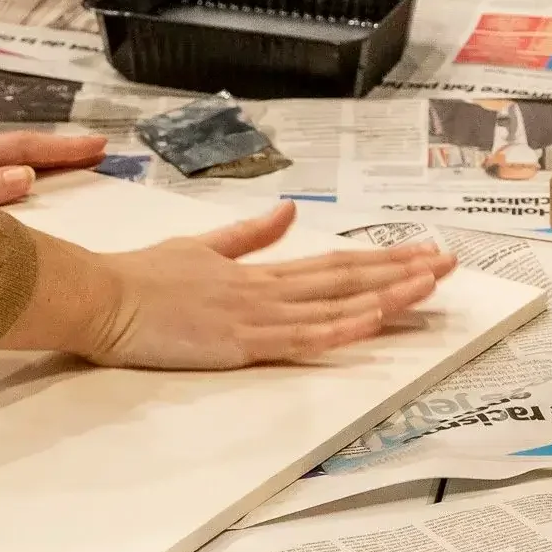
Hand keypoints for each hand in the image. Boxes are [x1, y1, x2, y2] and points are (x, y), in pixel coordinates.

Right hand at [0, 201, 458, 367]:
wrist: (102, 294)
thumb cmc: (141, 277)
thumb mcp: (201, 247)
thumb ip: (247, 234)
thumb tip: (287, 210)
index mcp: (257, 270)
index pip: (333, 262)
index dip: (381, 257)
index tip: (421, 251)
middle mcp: (265, 289)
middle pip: (346, 278)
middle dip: (401, 271)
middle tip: (449, 263)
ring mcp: (254, 314)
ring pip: (334, 304)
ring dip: (383, 295)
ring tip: (428, 287)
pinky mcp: (238, 341)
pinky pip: (298, 338)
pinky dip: (337, 329)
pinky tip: (369, 323)